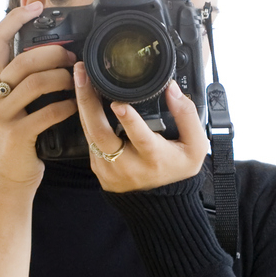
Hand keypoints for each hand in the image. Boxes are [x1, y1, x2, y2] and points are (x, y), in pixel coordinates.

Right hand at [0, 4, 76, 202]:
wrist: (5, 182)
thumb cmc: (13, 141)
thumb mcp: (7, 106)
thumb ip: (19, 81)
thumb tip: (47, 54)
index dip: (15, 17)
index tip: (36, 6)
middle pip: (23, 59)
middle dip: (54, 53)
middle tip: (72, 57)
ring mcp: (2, 115)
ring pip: (38, 82)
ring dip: (64, 78)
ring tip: (76, 81)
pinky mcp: (17, 134)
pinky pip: (49, 111)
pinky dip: (67, 107)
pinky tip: (76, 106)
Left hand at [73, 63, 208, 193]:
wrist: (159, 199)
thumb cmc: (177, 167)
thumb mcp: (195, 145)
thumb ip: (187, 115)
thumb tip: (172, 89)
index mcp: (154, 159)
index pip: (141, 139)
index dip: (129, 121)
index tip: (118, 103)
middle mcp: (129, 166)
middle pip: (102, 134)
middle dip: (89, 103)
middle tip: (84, 77)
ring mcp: (110, 169)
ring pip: (90, 134)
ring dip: (83, 104)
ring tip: (80, 79)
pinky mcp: (99, 168)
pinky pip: (89, 139)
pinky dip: (86, 118)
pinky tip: (84, 99)